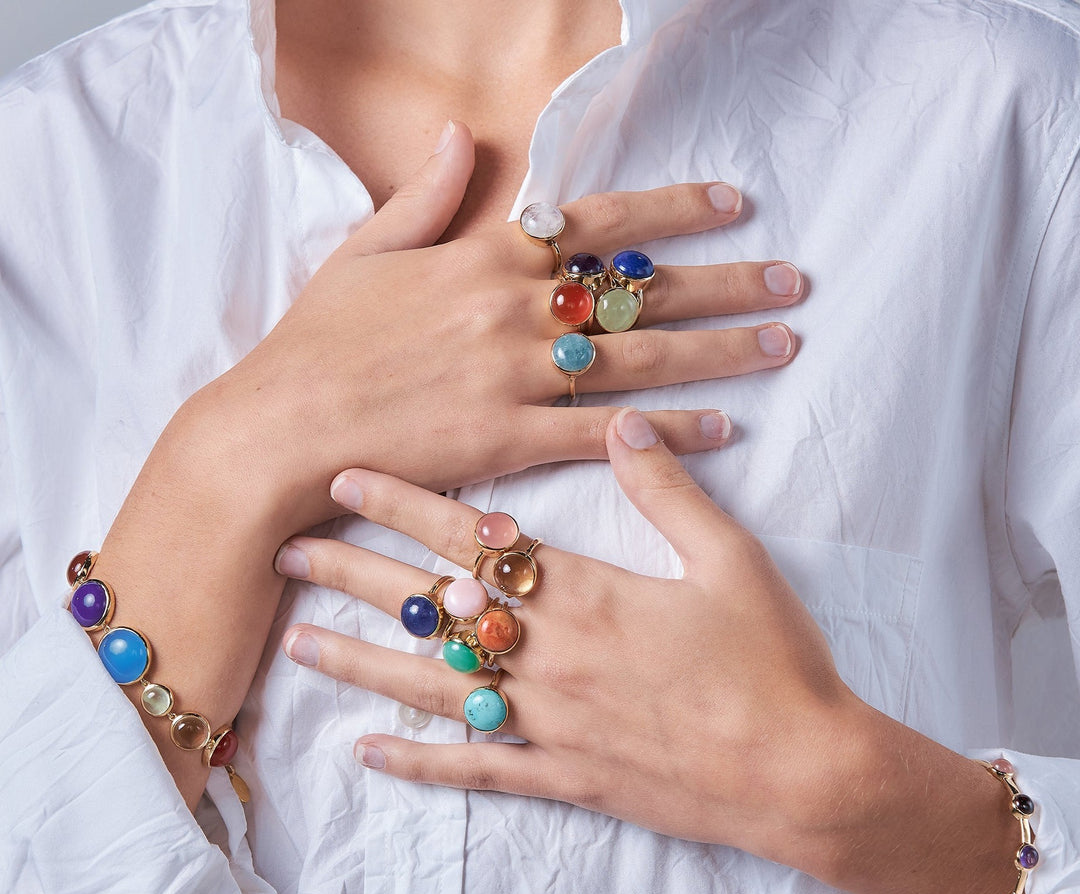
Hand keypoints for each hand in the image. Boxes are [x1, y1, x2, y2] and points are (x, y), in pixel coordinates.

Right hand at [202, 122, 804, 535]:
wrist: (282, 427)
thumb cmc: (319, 341)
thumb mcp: (365, 250)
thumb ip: (429, 195)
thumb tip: (467, 135)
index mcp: (483, 256)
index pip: (600, 224)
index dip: (673, 211)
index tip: (733, 204)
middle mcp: (512, 310)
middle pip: (640, 294)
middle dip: (725, 284)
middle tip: (793, 284)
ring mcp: (514, 376)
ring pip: (638, 361)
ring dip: (718, 352)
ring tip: (781, 345)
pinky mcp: (507, 441)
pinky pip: (603, 434)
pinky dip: (666, 433)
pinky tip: (720, 429)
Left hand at [275, 406, 850, 859]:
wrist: (804, 775)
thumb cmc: (773, 663)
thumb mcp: (733, 560)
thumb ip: (669, 489)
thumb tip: (623, 422)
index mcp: (587, 595)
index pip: (474, 540)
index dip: (404, 504)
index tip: (344, 479)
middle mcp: (550, 656)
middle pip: (434, 609)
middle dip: (354, 576)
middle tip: (283, 554)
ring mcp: (551, 723)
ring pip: (434, 689)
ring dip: (362, 664)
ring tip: (297, 645)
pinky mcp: (564, 777)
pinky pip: (476, 770)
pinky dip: (419, 763)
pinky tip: (367, 755)